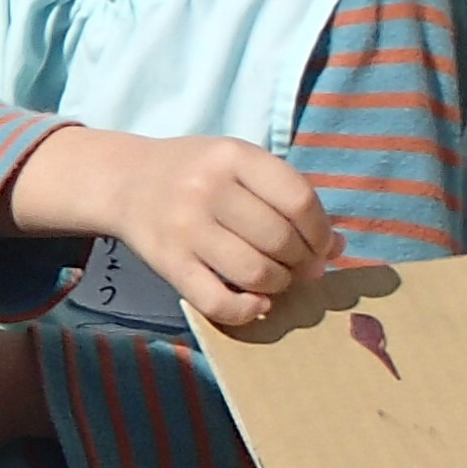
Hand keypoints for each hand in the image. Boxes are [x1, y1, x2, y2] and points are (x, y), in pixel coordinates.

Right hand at [16, 126, 331, 329]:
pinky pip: (218, 302)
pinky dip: (247, 311)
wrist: (127, 183)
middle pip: (280, 240)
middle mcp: (208, 189)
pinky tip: (255, 303)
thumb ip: (286, 197)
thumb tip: (338, 248)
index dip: (321, 231)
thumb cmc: (197, 174)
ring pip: (255, 273)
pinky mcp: (169, 264)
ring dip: (278, 285)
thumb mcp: (240, 165)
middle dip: (302, 263)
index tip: (323, 245)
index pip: (298, 200)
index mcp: (233, 156)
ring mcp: (185, 228)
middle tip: (300, 268)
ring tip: (276, 280)